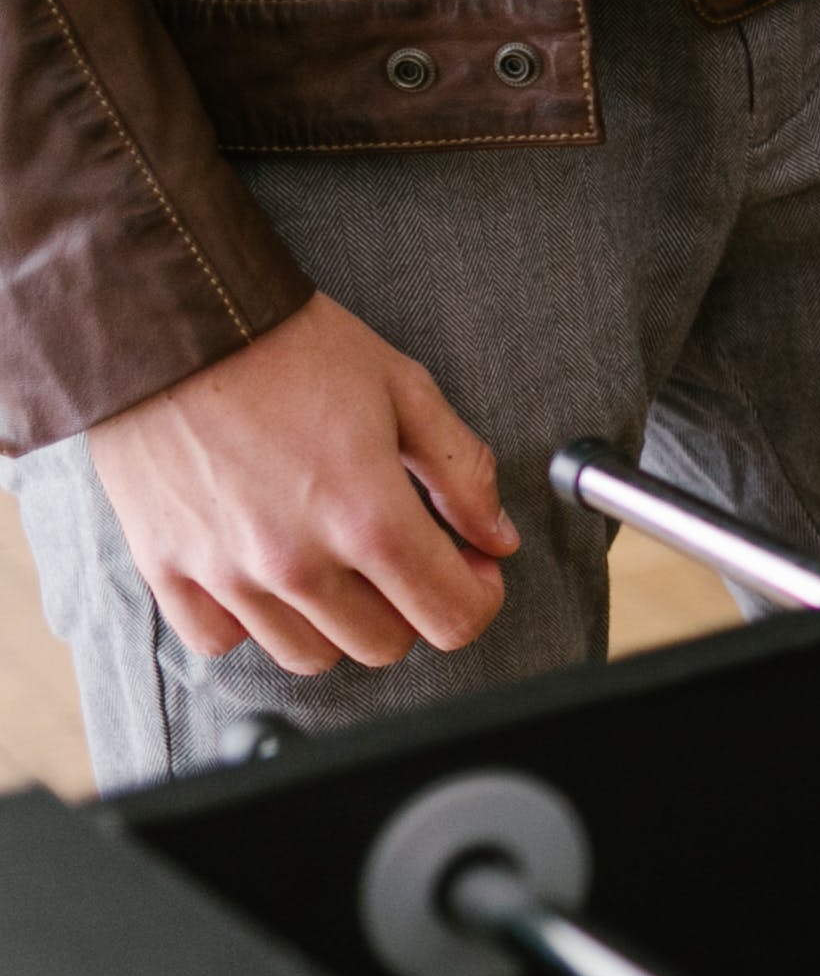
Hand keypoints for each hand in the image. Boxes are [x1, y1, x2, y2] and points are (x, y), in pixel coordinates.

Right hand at [85, 293, 518, 675]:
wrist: (174, 320)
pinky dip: (250, 620)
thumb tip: (498, 538)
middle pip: (385, 645)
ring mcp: (226, 573)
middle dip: (411, 604)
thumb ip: (463, 473)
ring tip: (334, 559)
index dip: (478, 596)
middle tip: (403, 552)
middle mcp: (297, 563)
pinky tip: (265, 568)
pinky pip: (220, 640)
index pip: (454, 619)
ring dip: (336, 620)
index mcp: (368, 519)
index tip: (469, 563)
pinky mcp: (165, 568)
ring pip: (308, 655)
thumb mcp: (405, 390)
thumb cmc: (290, 347)